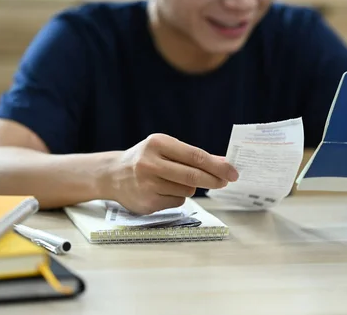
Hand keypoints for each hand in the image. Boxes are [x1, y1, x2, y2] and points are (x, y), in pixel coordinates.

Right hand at [106, 134, 237, 213]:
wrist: (113, 175)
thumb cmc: (146, 159)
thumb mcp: (165, 149)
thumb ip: (192, 156)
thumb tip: (223, 162)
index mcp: (157, 143)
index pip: (195, 156)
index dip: (217, 165)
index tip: (232, 172)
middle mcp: (150, 163)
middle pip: (193, 175)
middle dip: (214, 179)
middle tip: (226, 181)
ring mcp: (147, 184)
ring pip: (187, 190)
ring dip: (190, 187)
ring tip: (173, 181)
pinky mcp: (147, 202)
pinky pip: (177, 201)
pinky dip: (178, 197)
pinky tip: (163, 191)